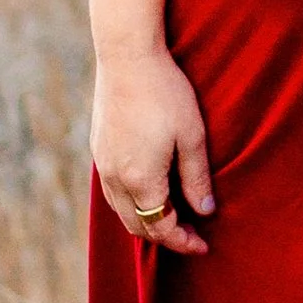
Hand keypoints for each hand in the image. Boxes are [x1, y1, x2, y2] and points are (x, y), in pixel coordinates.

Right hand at [91, 45, 214, 255]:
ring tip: (172, 218)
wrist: (127, 57)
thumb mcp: (192, 136)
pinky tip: (149, 192)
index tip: (203, 245)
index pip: (161, 228)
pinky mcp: (98, 149)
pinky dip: (131, 203)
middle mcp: (115, 179)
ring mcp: (102, 164)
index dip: (183, 241)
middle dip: (164, 237)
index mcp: (140, 180)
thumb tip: (204, 212)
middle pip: (137, 226)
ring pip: (121, 211)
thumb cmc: (165, 93)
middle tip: (191, 234)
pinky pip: (112, 192)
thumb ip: (196, 179)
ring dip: (145, 222)